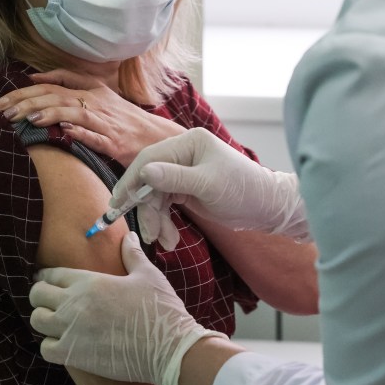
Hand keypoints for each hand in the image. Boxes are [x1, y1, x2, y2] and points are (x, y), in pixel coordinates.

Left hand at [0, 69, 184, 164]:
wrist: (159, 139)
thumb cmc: (126, 121)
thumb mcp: (102, 99)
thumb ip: (74, 89)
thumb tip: (40, 81)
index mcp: (95, 89)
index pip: (58, 82)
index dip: (31, 88)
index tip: (8, 97)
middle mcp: (99, 102)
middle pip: (59, 96)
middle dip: (28, 101)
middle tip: (3, 110)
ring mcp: (106, 122)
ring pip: (73, 112)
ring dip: (48, 114)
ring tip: (25, 119)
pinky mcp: (114, 143)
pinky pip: (95, 136)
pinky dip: (80, 133)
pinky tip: (63, 133)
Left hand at [30, 233, 225, 384]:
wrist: (169, 347)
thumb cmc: (159, 309)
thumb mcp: (147, 275)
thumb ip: (132, 254)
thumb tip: (128, 236)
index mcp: (90, 282)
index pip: (52, 274)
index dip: (46, 276)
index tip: (47, 280)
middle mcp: (74, 304)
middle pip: (37, 295)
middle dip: (40, 295)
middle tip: (50, 300)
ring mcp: (71, 331)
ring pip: (36, 321)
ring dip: (43, 319)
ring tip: (55, 321)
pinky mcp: (74, 355)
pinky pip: (45, 349)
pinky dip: (50, 346)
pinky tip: (63, 343)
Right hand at [113, 127, 308, 250]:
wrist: (266, 207)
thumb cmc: (243, 191)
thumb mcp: (207, 185)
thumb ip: (174, 178)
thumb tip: (144, 172)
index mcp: (188, 143)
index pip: (150, 159)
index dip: (132, 181)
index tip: (118, 203)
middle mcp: (183, 153)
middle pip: (150, 179)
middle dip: (148, 208)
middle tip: (148, 233)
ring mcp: (184, 171)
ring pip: (156, 195)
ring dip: (157, 219)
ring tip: (164, 241)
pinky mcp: (186, 188)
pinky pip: (166, 204)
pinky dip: (165, 221)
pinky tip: (170, 238)